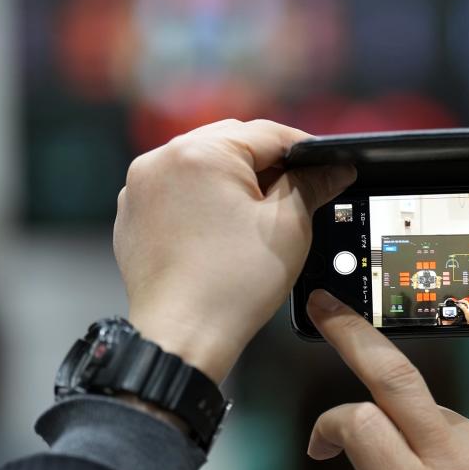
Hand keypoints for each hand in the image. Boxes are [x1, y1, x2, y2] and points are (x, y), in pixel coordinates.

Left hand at [114, 119, 354, 382]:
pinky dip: (203, 200)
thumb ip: (312, 185)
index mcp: (200, 152)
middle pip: (230, 144)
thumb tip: (335, 168)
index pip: (267, 133)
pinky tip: (223, 230)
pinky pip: (177, 191)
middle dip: (266, 164)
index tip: (326, 165)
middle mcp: (161, 159)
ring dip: (233, 180)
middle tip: (297, 191)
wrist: (182, 335)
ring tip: (259, 214)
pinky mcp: (133, 214)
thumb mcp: (287, 226)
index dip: (304, 150)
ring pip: (202, 165)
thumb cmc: (232, 284)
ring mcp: (141, 187)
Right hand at [306, 289, 468, 469]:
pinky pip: (467, 430)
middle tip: (327, 307)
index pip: (358, 423)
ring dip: (417, 440)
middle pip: (394, 375)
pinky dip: (456, 452)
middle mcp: (458, 463)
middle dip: (352, 334)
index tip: (322, 443)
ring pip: (430, 413)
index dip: (328, 424)